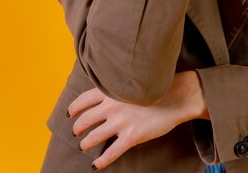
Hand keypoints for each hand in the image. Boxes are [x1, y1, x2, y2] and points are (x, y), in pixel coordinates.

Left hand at [67, 71, 208, 169]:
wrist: (177, 95)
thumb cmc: (157, 87)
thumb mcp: (133, 82)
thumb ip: (117, 88)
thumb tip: (105, 96)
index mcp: (112, 90)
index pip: (84, 100)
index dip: (74, 108)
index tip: (70, 113)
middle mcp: (112, 105)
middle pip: (85, 120)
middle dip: (78, 128)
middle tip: (77, 131)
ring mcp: (121, 122)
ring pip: (93, 137)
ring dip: (86, 143)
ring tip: (84, 145)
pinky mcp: (131, 137)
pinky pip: (110, 153)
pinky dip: (101, 161)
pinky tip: (96, 165)